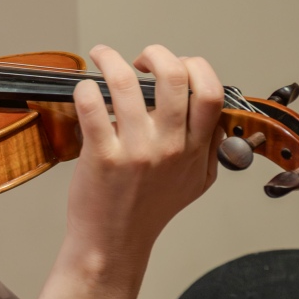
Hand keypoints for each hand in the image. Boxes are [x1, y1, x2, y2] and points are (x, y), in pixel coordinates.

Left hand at [64, 44, 223, 276]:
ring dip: (110, 59)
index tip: (175, 67)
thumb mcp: (195, 183)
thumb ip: (209, 149)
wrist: (113, 244)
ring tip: (102, 56)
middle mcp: (170, 148)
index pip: (211, 93)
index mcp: (196, 150)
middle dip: (156, 53)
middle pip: (175, 77)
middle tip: (139, 59)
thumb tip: (214, 116)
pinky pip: (93, 106)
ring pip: (126, 84)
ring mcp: (136, 151)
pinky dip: (86, 88)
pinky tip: (85, 89)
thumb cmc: (148, 211)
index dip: (195, 67)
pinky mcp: (102, 157)